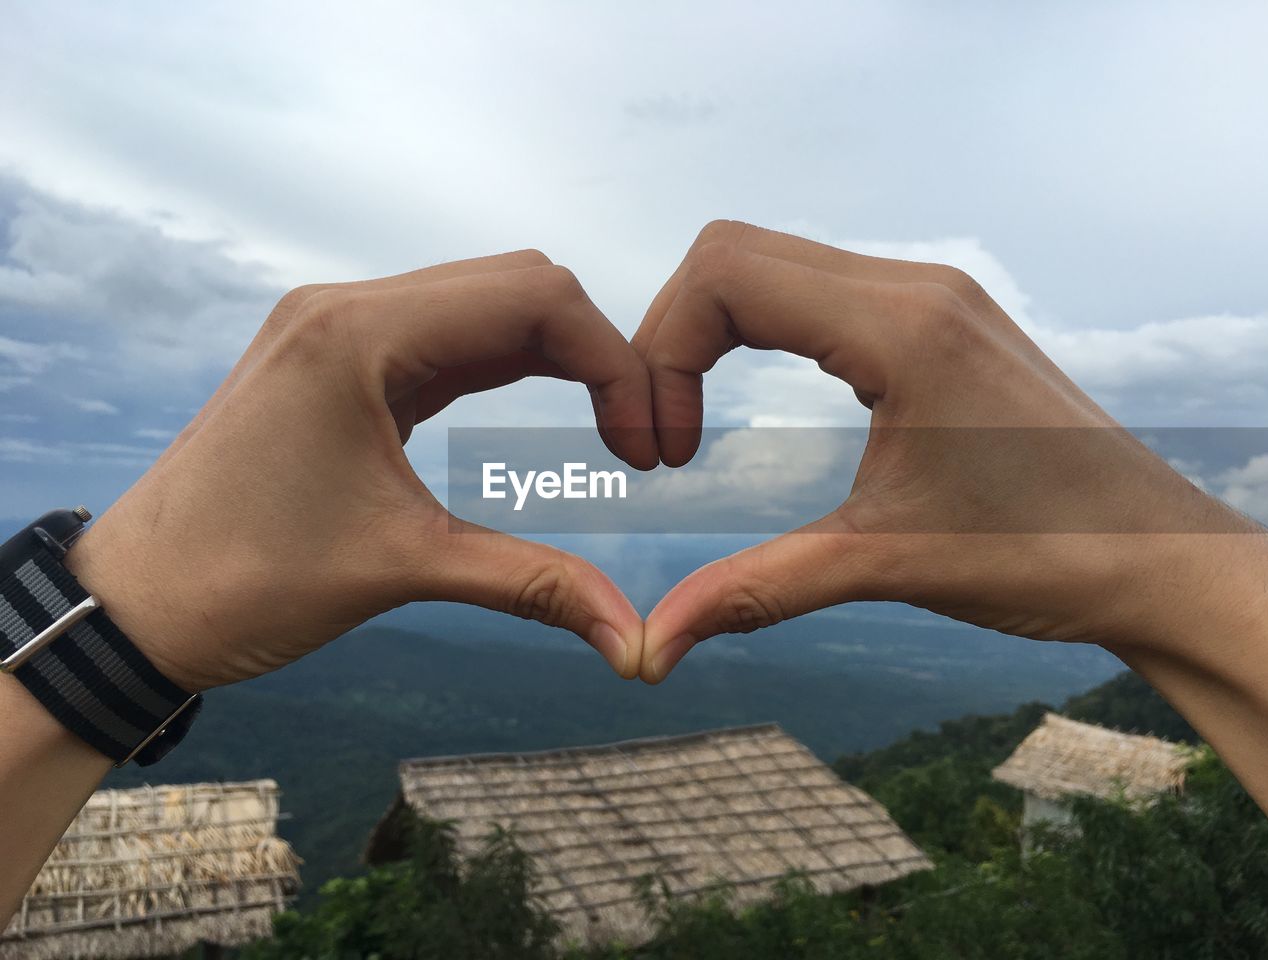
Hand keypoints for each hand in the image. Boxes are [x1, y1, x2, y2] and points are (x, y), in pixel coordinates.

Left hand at [65, 251, 657, 689]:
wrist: (136, 604)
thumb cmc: (244, 581)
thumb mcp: (404, 568)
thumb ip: (533, 585)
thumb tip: (634, 641)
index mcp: (359, 335)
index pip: (531, 298)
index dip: (613, 359)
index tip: (645, 441)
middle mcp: (346, 308)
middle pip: (514, 283)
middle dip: (593, 350)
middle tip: (634, 433)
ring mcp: (335, 327)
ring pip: (480, 302)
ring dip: (552, 352)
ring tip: (604, 422)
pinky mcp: (333, 358)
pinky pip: (442, 335)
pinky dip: (503, 362)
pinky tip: (538, 404)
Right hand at [633, 221, 1267, 682]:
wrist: (1158, 556)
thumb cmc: (1046, 555)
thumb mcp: (882, 564)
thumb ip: (755, 591)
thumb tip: (654, 648)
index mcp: (902, 327)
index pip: (726, 274)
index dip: (662, 351)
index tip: (666, 449)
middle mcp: (917, 287)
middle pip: (734, 253)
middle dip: (672, 337)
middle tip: (666, 435)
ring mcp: (933, 293)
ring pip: (774, 261)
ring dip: (714, 331)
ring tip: (696, 419)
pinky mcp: (942, 315)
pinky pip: (820, 285)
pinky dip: (763, 327)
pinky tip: (763, 394)